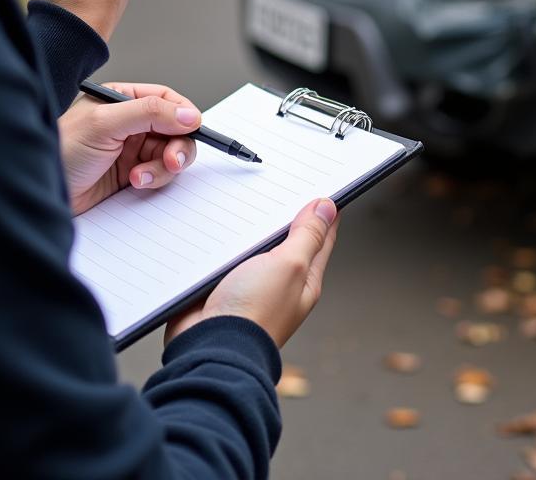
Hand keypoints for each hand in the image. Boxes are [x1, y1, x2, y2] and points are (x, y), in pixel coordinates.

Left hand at [59, 82, 200, 214]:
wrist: (40, 191)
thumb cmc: (60, 151)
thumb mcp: (105, 124)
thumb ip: (149, 114)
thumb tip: (188, 114)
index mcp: (122, 100)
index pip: (165, 99)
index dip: (183, 113)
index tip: (193, 127)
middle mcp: (130, 123)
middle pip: (174, 128)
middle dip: (178, 145)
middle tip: (173, 160)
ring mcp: (132, 149)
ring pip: (170, 153)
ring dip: (164, 166)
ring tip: (142, 175)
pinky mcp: (131, 173)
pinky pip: (159, 173)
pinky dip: (154, 179)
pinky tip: (135, 182)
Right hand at [165, 197, 339, 347]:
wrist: (208, 348)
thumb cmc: (254, 314)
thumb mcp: (289, 265)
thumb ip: (307, 236)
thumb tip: (327, 208)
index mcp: (304, 279)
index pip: (321, 238)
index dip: (325, 212)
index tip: (324, 189)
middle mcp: (279, 283)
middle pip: (287, 240)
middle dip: (284, 216)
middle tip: (283, 188)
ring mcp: (251, 285)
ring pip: (254, 247)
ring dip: (249, 230)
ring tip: (249, 203)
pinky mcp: (222, 287)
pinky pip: (226, 257)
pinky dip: (223, 244)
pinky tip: (219, 227)